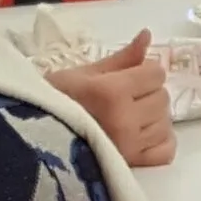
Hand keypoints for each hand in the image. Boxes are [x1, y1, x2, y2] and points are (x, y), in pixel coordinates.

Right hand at [53, 35, 176, 168]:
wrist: (34, 140)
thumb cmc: (54, 102)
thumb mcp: (82, 74)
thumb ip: (121, 58)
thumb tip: (147, 35)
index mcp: (111, 92)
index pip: (155, 74)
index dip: (144, 72)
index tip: (128, 77)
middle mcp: (126, 119)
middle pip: (162, 97)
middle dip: (147, 94)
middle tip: (125, 98)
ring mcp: (131, 146)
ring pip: (165, 123)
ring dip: (152, 117)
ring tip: (129, 118)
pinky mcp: (133, 165)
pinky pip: (165, 150)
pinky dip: (159, 141)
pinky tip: (143, 135)